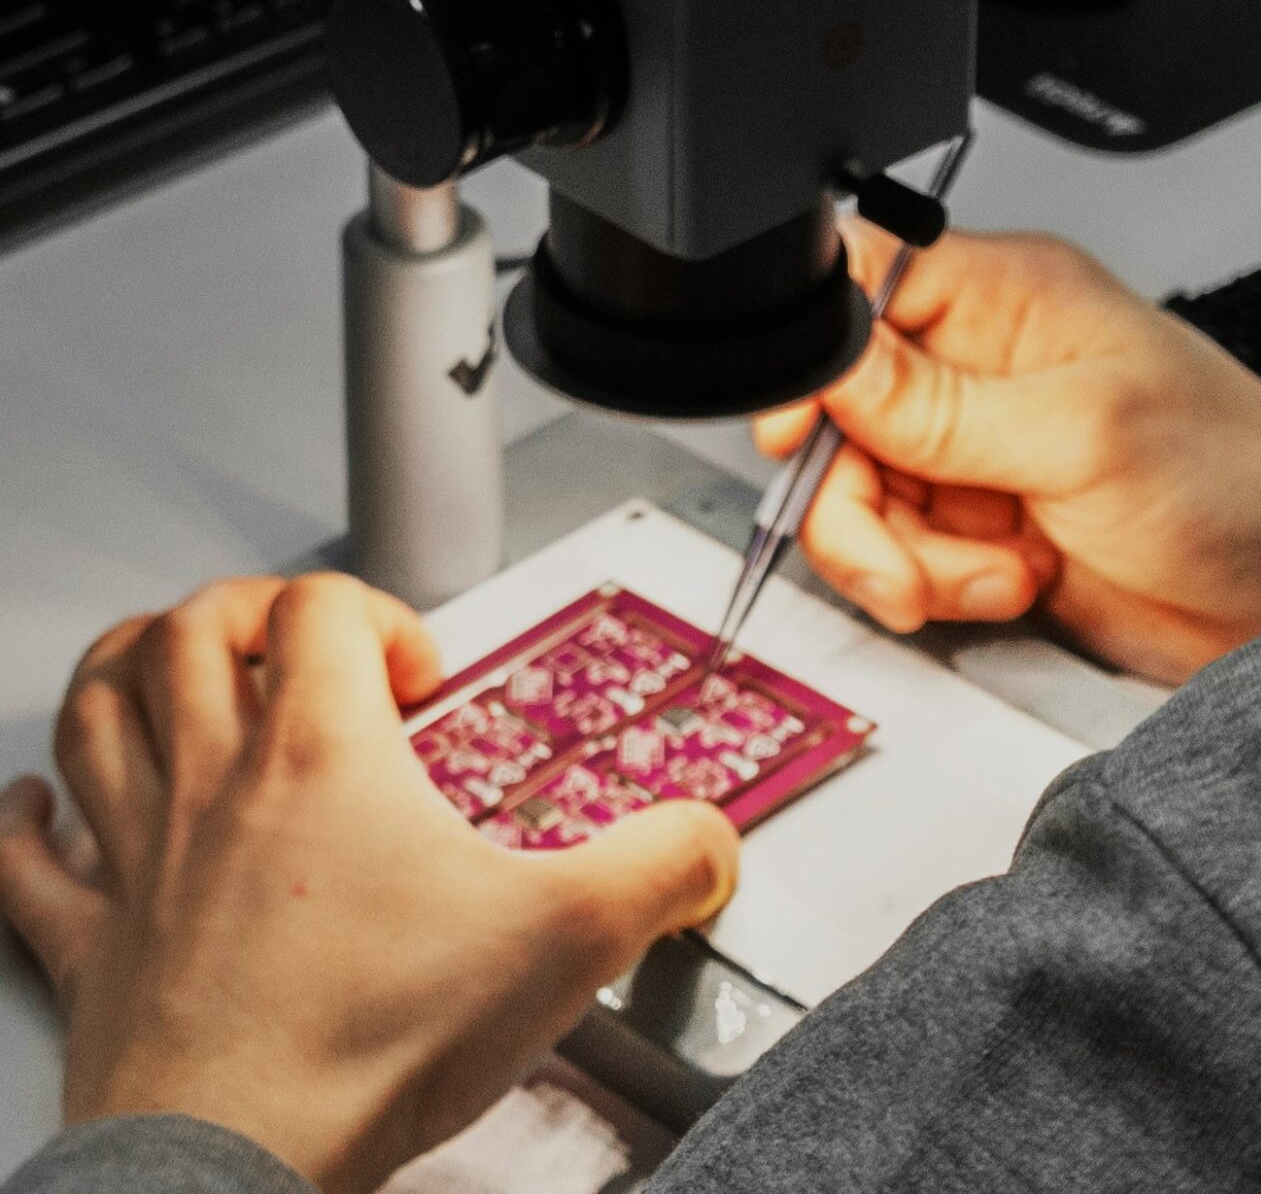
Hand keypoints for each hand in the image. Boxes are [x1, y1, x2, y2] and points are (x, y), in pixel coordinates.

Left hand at [0, 574, 736, 1193]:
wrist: (230, 1168)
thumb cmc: (364, 1049)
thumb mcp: (563, 940)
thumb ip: (660, 869)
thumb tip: (710, 841)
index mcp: (321, 756)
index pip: (324, 605)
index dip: (376, 610)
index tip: (417, 678)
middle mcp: (215, 783)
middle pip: (194, 628)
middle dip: (248, 607)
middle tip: (297, 641)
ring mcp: (136, 860)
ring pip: (98, 708)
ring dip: (132, 667)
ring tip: (173, 664)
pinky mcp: (87, 947)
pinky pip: (27, 860)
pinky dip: (29, 818)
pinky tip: (44, 808)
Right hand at [757, 223, 1260, 681]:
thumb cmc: (1240, 476)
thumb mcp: (1081, 434)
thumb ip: (943, 407)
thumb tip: (832, 364)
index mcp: (1005, 296)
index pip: (860, 280)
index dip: (816, 356)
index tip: (813, 431)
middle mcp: (983, 362)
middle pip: (841, 409)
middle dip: (858, 495)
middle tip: (902, 550)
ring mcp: (982, 445)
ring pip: (863, 492)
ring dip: (906, 554)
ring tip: (988, 571)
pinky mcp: (987, 521)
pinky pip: (906, 551)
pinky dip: (940, 584)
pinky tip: (1008, 582)